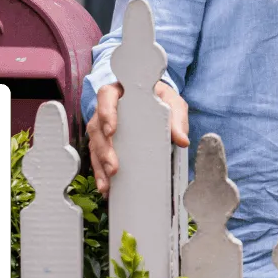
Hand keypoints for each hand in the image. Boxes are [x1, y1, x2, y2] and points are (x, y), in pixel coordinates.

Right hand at [87, 80, 189, 195]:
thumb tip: (182, 141)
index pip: (106, 96)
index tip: (111, 131)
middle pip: (97, 126)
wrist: (157, 100)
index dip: (106, 112)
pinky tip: (106, 186)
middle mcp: (106, 108)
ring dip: (100, 164)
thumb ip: (177, 118)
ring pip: (94, 144)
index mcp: (120, 91)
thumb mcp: (172, 102)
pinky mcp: (105, 140)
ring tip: (108, 183)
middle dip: (103, 149)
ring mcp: (103, 125)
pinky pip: (98, 155)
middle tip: (113, 167)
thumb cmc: (162, 98)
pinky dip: (101, 172)